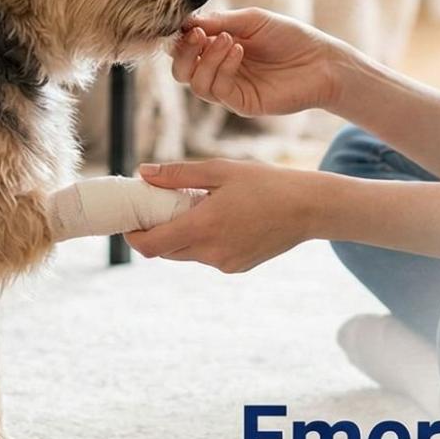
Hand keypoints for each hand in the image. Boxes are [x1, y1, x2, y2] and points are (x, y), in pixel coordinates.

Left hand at [124, 159, 326, 272]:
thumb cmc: (266, 184)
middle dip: (156, 232)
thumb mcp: (221, 170)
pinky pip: (208, 256)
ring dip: (181, 235)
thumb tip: (143, 173)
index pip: (150, 246)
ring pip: (187, 254)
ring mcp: (225, 264)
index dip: (133, 236)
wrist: (309, 208)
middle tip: (160, 206)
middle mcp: (211, 252)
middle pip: (165, 251)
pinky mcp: (237, 267)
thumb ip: (178, 174)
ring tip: (198, 208)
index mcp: (202, 227)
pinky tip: (222, 219)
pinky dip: (204, 240)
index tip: (130, 219)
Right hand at [167, 7, 346, 117]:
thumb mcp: (252, 20)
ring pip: (196, 83)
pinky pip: (219, 91)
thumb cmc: (290, 36)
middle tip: (198, 34)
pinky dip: (223, 68)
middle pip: (181, 71)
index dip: (180, 37)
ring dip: (207, 59)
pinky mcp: (243, 103)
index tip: (189, 23)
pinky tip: (239, 51)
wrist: (322, 60)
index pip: (184, 49)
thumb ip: (220, 21)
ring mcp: (230, 90)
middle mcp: (220, 71)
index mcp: (217, 50)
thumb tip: (186, 22)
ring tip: (229, 40)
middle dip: (184, 52)